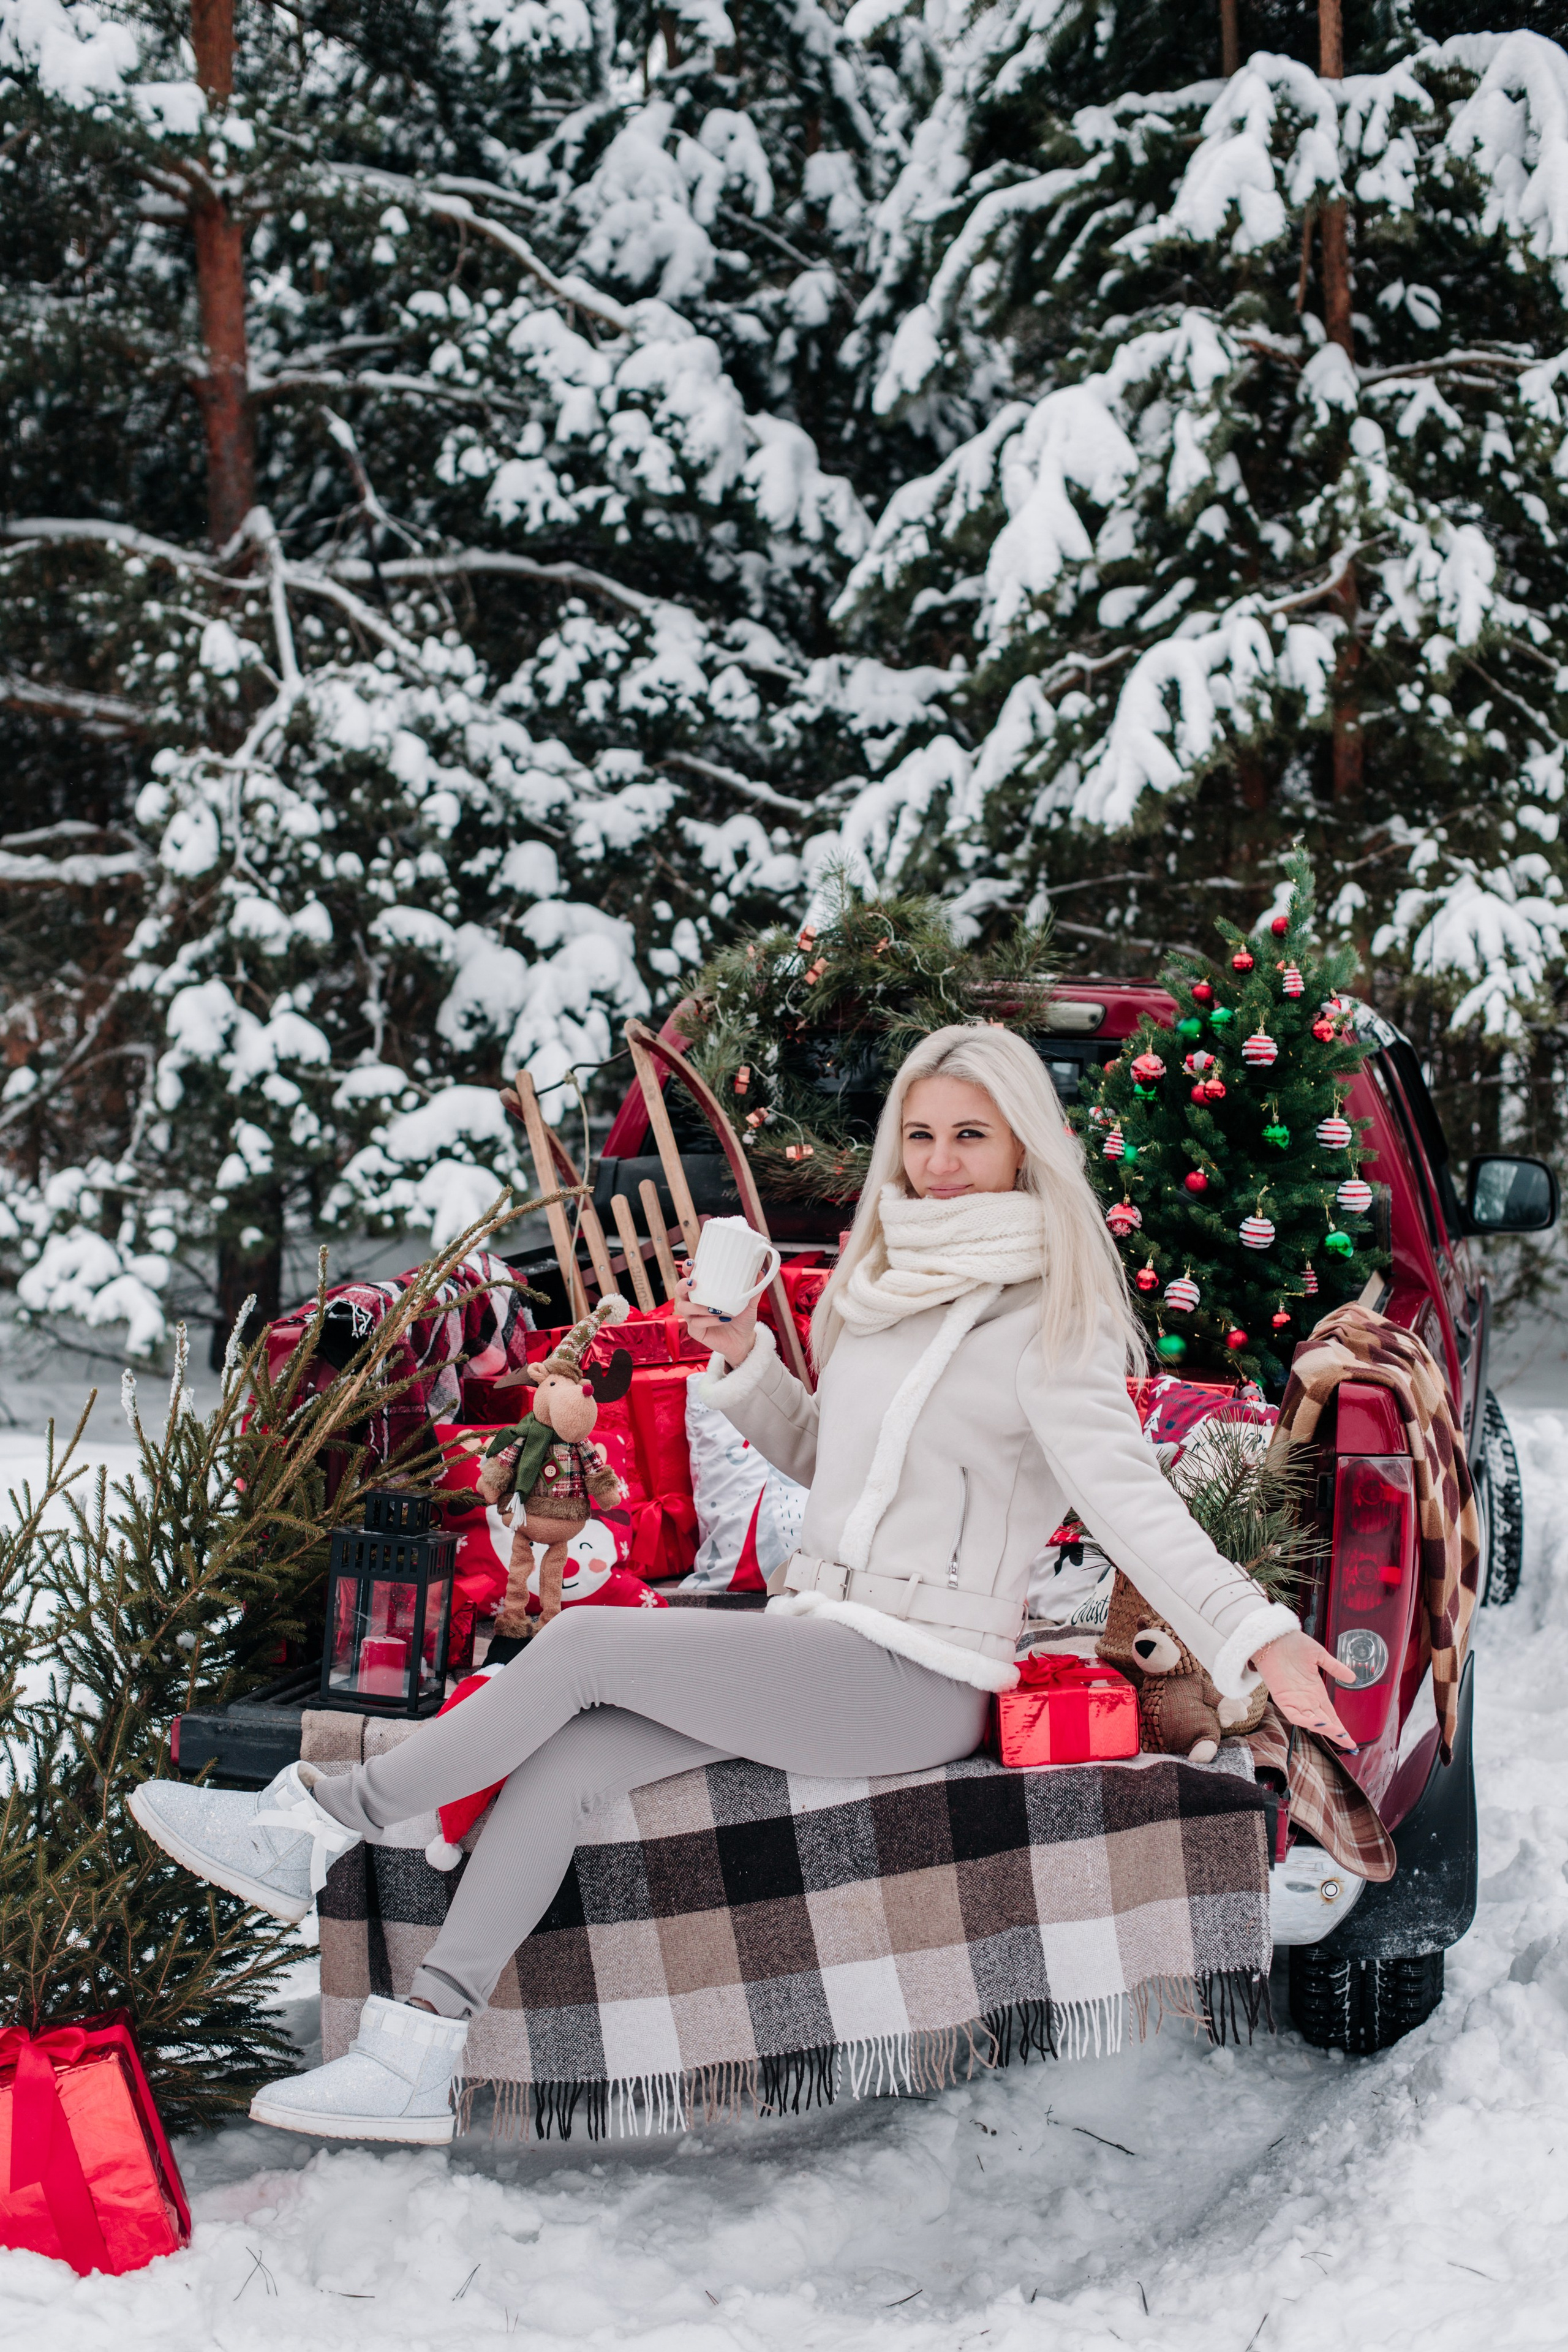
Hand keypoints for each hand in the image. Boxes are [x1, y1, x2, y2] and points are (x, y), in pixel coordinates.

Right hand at [673, 1274, 758, 1367]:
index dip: (687, 1269)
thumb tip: (761, 1272)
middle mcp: (694, 1302)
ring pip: (684, 1307)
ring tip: (715, 1308)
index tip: (692, 1263)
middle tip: (694, 1283)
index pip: (690, 1276)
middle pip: (679, 1290)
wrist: (743, 1341)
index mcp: (704, 1292)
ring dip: (698, 1306)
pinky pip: (696, 1323)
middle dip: (683, 1285)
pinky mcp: (696, 1331)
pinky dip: (709, 1320)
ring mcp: (693, 1317)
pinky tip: (722, 1319)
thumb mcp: (749, 1304)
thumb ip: (754, 1290)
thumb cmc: (742, 1319)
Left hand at [1253, 1628, 1357, 1750]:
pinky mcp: (1282, 1699)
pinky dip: (1306, 1721)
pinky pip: (1295, 1716)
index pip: (1330, 1714)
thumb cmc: (1293, 1644)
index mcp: (1316, 1691)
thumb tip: (1353, 1678)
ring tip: (1338, 1733)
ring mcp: (1294, 1700)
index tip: (1351, 1739)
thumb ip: (1335, 1667)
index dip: (1340, 1727)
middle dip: (1336, 1734)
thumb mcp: (1319, 1655)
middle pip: (1323, 1722)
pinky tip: (1319, 1724)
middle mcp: (1306, 1699)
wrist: (1272, 1637)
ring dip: (1324, 1729)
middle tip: (1349, 1744)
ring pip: (1311, 1722)